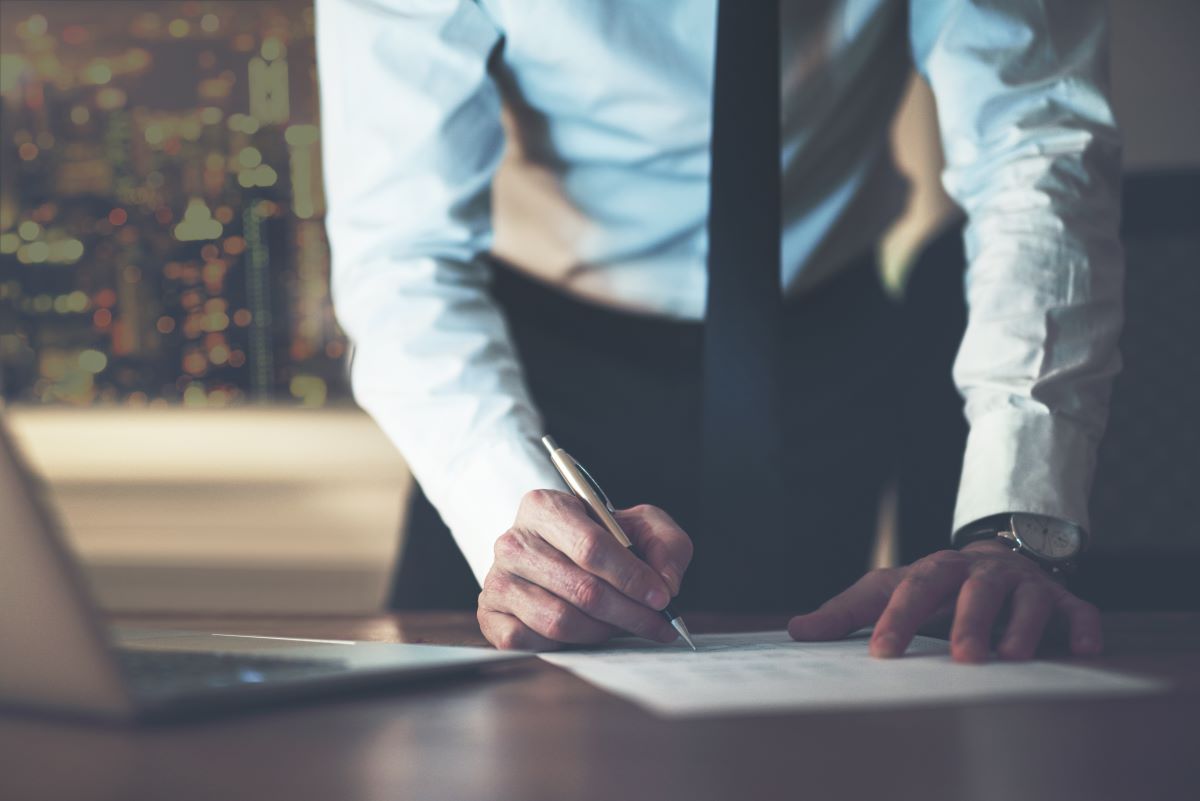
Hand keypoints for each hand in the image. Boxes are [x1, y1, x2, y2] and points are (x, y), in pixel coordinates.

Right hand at [477, 490, 692, 650]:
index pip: (590, 547)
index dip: (631, 577)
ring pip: (559, 621)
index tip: (662, 597)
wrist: (557, 553)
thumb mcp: (640, 526)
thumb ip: (666, 545)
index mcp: (544, 506)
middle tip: (658, 624)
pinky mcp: (489, 614)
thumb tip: (666, 583)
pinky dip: (567, 646)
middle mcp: (513, 541)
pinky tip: (586, 634)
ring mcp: (497, 579)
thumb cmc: (601, 539)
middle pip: (580, 589)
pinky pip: (532, 643)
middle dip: (629, 612)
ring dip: (603, 631)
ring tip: (624, 626)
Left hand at [787, 540, 1101, 661]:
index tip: (881, 652)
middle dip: (968, 621)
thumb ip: (848, 611)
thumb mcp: (893, 589)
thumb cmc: (938, 586)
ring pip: (1028, 600)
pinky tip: (1084, 650)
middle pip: (974, 590)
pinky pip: (1079, 612)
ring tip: (1011, 656)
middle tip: (961, 657)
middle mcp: (983, 573)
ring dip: (1021, 627)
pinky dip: (1083, 629)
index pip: (914, 589)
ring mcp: (1025, 586)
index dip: (897, 618)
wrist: (1001, 557)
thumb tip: (797, 629)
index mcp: (938, 569)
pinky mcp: (1064, 601)